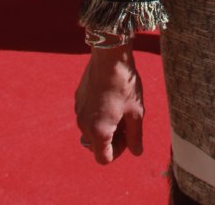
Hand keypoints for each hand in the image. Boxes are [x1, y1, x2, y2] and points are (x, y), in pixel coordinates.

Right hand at [75, 48, 143, 164]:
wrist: (109, 55)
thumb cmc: (124, 84)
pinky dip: (98, 113)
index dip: (119, 151)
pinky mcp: (78, 98)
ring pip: (91, 129)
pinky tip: (111, 96)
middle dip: (111, 139)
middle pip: (96, 145)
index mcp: (98, 131)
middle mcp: (84, 124)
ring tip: (120, 108)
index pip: (104, 158)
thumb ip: (135, 136)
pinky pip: (87, 114)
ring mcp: (79, 110)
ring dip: (104, 126)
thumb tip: (136, 152)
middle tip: (126, 121)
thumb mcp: (136, 112)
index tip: (128, 134)